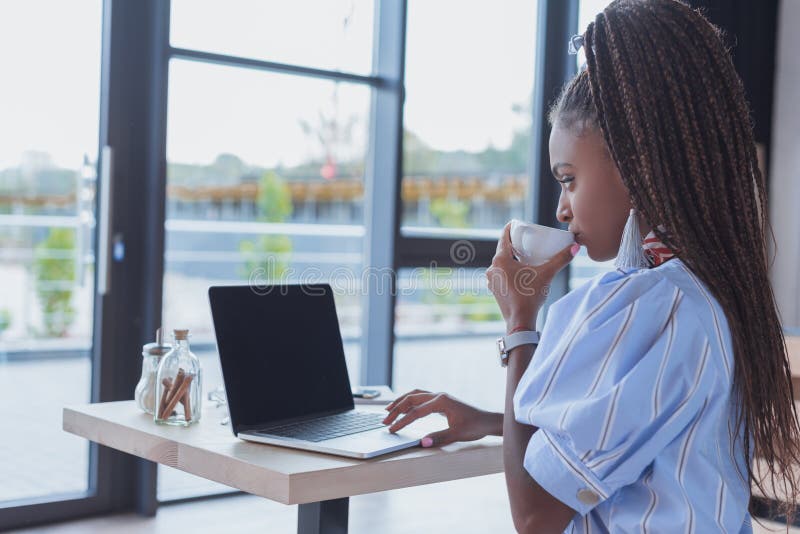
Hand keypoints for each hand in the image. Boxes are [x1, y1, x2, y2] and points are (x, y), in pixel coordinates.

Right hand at [382, 389, 500, 446]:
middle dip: (396, 409)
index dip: (402, 422)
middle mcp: (439, 395)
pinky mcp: (441, 401)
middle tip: (384, 421)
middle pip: (411, 398)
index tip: (391, 430)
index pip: (416, 411)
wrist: (487, 421)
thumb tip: (422, 442)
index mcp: (441, 401)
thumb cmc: (475, 426)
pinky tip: (404, 407)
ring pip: (414, 395)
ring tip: (388, 411)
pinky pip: (420, 397)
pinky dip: (409, 401)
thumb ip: (439, 438)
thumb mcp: (457, 434)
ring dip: (400, 402)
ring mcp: (440, 397)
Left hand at [487, 222, 577, 332]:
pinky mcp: (494, 288)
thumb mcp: (546, 275)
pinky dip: (508, 268)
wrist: (520, 321)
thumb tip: (575, 247)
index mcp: (500, 260)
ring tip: (523, 253)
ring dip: (510, 257)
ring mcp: (491, 279)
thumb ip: (561, 260)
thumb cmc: (529, 296)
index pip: (504, 237)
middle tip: (526, 239)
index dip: (511, 228)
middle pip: (502, 249)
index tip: (517, 223)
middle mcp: (492, 268)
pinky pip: (500, 273)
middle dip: (513, 243)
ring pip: (501, 262)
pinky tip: (518, 270)